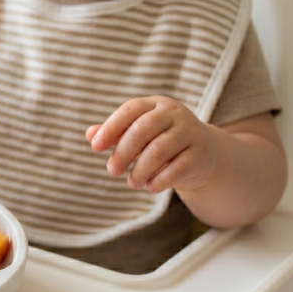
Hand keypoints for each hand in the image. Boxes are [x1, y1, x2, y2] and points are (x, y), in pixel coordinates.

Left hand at [87, 96, 219, 193]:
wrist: (202, 153)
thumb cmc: (160, 141)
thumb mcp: (138, 134)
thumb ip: (114, 133)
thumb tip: (90, 134)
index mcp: (155, 104)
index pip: (130, 110)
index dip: (111, 128)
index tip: (95, 148)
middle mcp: (174, 114)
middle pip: (142, 130)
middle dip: (123, 153)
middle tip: (112, 172)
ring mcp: (190, 132)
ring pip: (158, 150)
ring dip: (140, 170)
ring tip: (132, 183)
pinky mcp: (200, 153)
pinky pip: (176, 168)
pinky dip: (159, 180)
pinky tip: (150, 186)